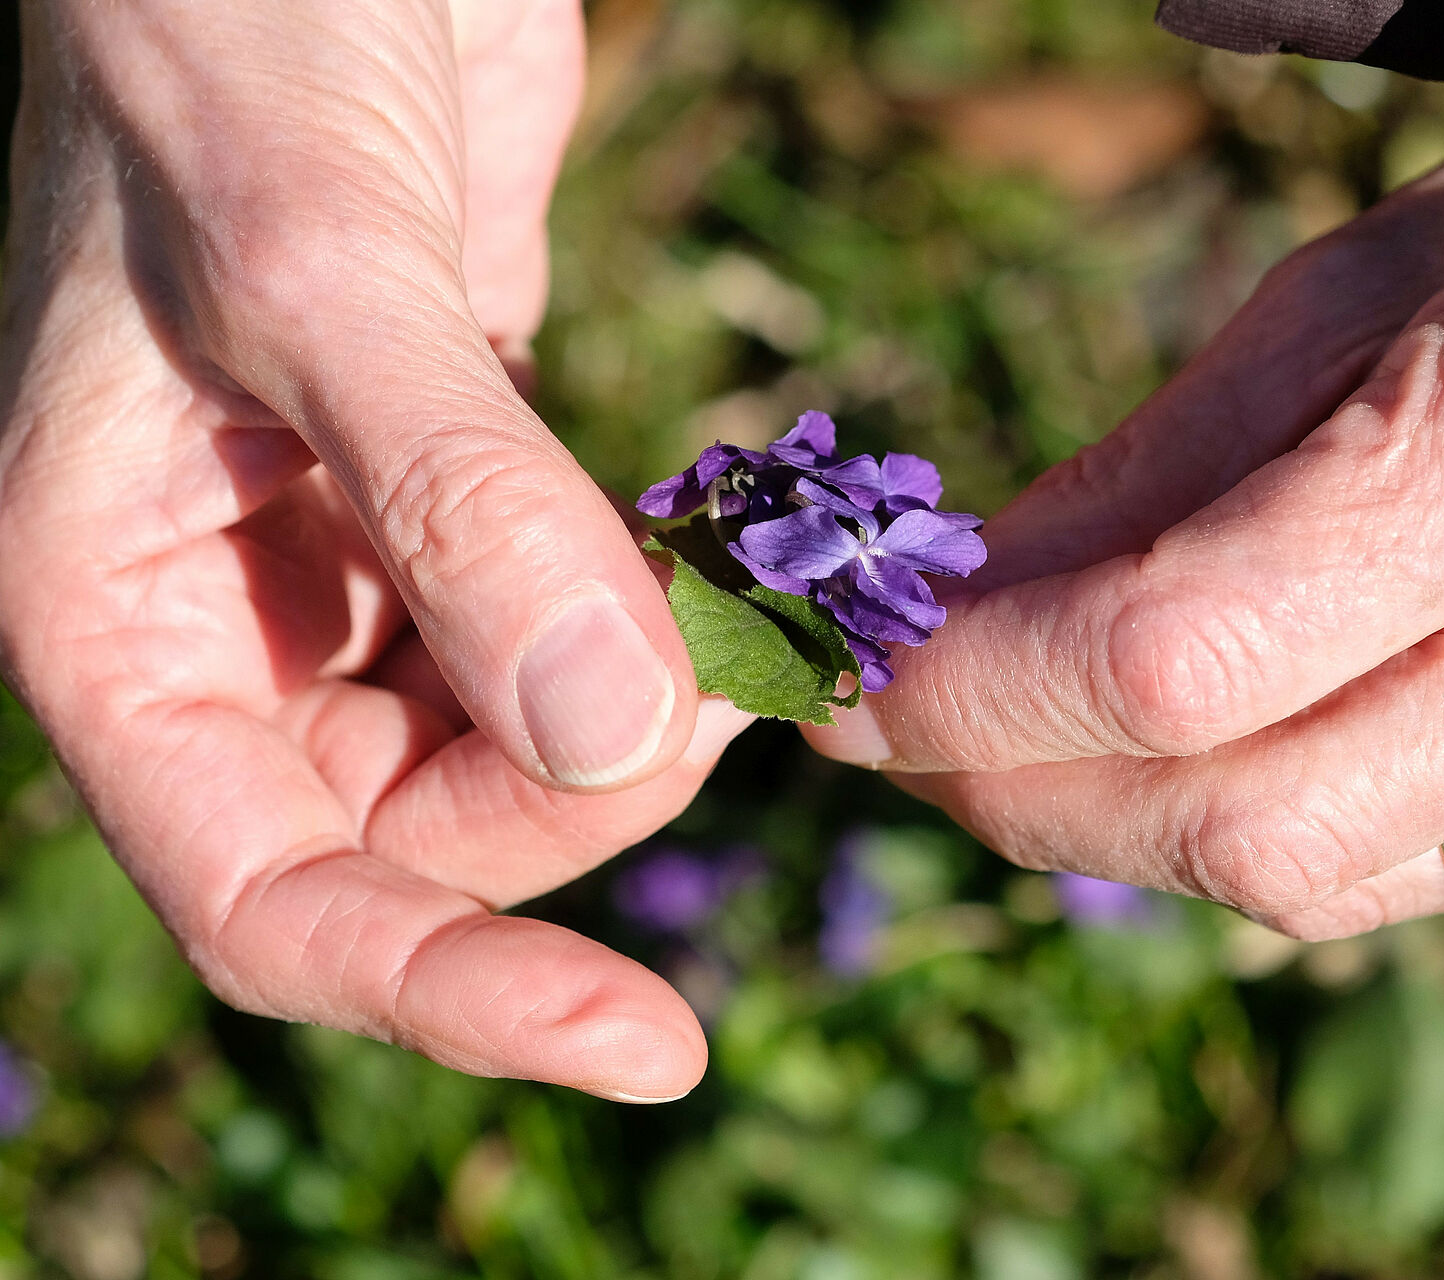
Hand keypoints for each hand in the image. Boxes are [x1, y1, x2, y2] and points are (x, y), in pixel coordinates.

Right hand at [0, 0, 743, 1098]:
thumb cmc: (221, 39)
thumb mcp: (308, 264)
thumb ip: (454, 502)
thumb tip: (606, 735)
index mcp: (121, 619)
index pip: (274, 900)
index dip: (453, 997)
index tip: (649, 1044)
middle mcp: (233, 626)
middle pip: (423, 842)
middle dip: (589, 797)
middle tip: (725, 675)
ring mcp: (350, 572)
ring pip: (509, 752)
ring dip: (638, 720)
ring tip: (722, 603)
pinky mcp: (460, 504)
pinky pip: (562, 640)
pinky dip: (653, 635)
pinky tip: (705, 572)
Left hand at [809, 2, 1443, 936]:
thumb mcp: (1337, 293)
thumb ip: (1138, 480)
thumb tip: (948, 621)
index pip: (1187, 654)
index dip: (981, 696)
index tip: (854, 688)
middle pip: (1248, 824)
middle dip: (1030, 799)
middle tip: (915, 737)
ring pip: (1319, 885)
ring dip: (1131, 828)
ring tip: (1048, 734)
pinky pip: (1412, 880)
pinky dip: (1271, 827)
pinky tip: (1236, 742)